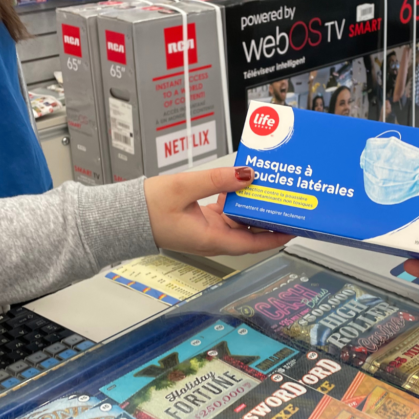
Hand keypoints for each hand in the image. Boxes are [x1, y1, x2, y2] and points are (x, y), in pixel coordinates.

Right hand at [143, 167, 292, 255]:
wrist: (124, 216)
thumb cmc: (147, 209)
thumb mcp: (184, 187)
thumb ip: (217, 180)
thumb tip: (246, 175)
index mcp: (211, 239)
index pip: (253, 243)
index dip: (276, 236)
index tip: (294, 227)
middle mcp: (212, 238)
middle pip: (250, 231)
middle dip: (269, 218)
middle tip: (287, 202)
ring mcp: (207, 230)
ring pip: (239, 221)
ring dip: (252, 207)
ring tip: (268, 190)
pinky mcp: (201, 221)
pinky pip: (226, 213)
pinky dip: (236, 201)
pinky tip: (240, 185)